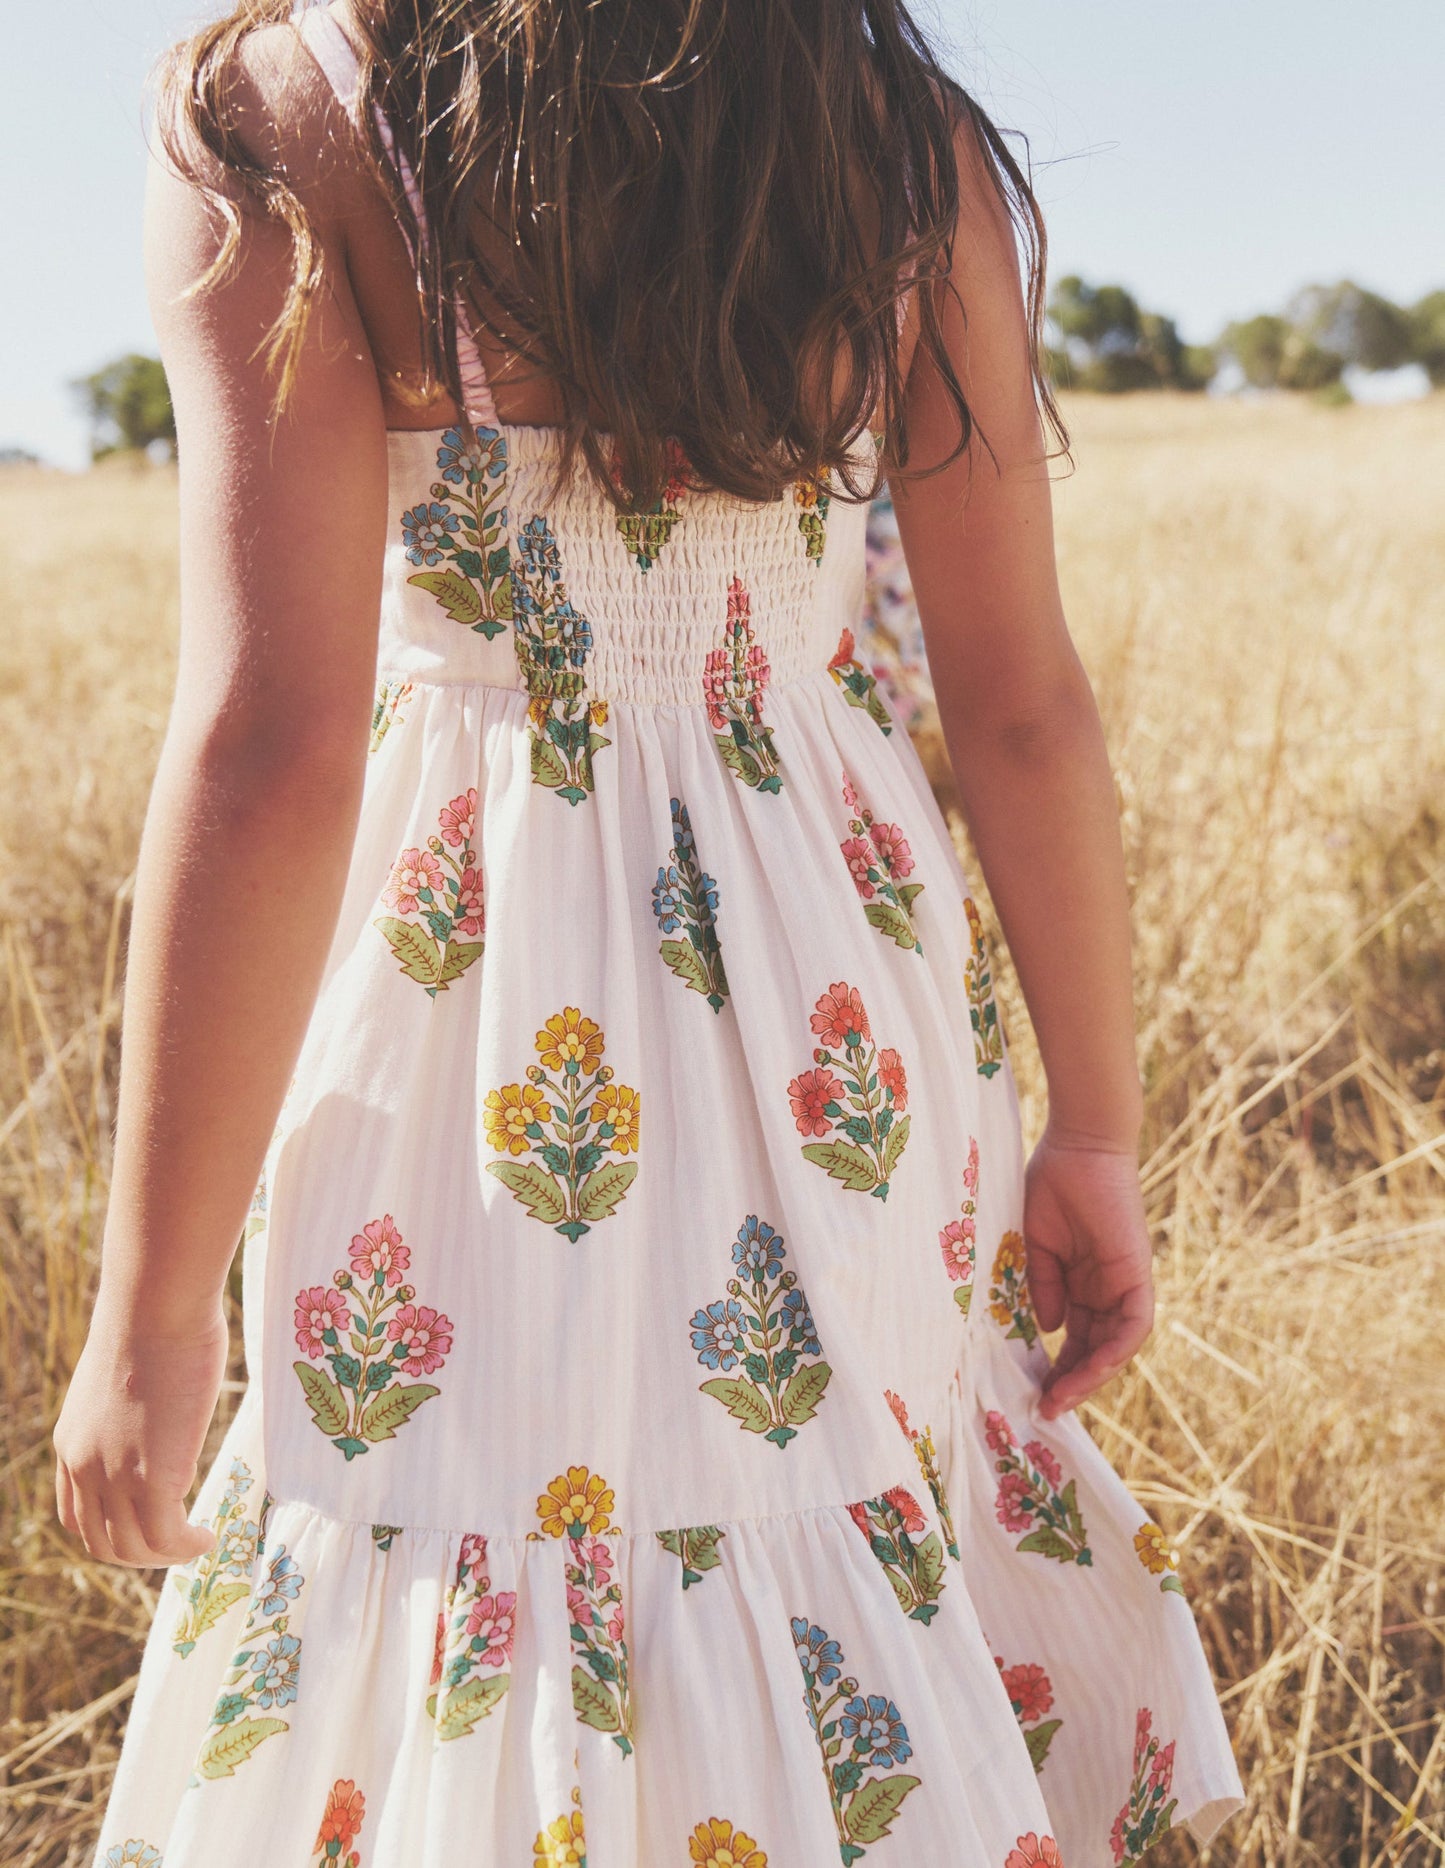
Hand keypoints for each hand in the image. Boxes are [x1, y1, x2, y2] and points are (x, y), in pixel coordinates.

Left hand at [53, 1286, 227, 1566]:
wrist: (155, 1306)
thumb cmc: (153, 1320)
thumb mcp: (126, 1377)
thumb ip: (132, 1408)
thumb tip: (163, 1406)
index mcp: (72, 1443)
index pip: (76, 1515)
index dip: (112, 1532)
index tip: (147, 1527)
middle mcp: (84, 1467)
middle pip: (102, 1543)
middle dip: (141, 1555)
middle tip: (178, 1543)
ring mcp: (115, 1476)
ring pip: (134, 1549)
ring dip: (167, 1556)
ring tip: (197, 1543)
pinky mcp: (153, 1476)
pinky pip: (168, 1537)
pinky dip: (187, 1547)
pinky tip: (208, 1536)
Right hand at [1022, 1125, 1154, 1419]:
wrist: (1078, 1145)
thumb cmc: (1052, 1183)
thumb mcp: (1034, 1245)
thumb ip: (1042, 1286)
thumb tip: (1047, 1330)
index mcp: (1081, 1283)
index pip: (1074, 1338)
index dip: (1056, 1367)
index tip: (1033, 1393)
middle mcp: (1105, 1289)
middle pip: (1095, 1349)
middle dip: (1072, 1382)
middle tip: (1045, 1408)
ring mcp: (1124, 1283)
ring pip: (1116, 1346)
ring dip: (1091, 1376)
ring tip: (1061, 1399)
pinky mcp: (1136, 1274)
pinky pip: (1134, 1325)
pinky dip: (1115, 1351)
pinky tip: (1090, 1370)